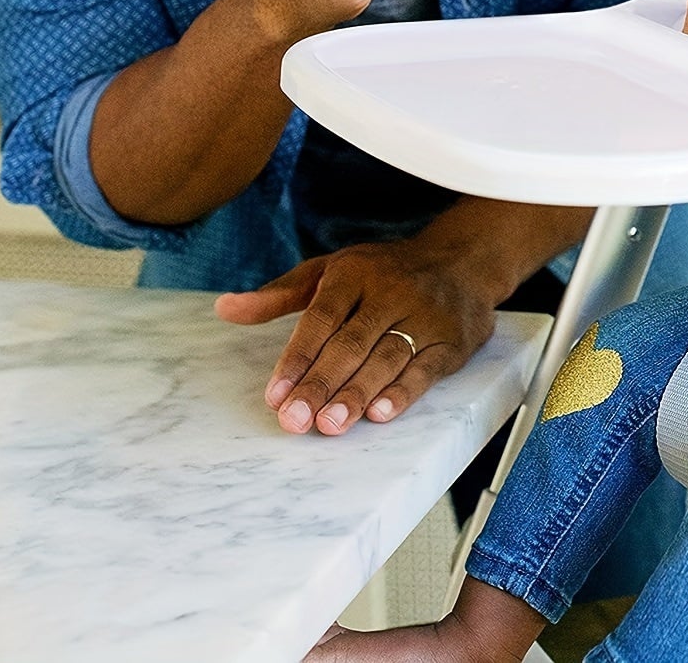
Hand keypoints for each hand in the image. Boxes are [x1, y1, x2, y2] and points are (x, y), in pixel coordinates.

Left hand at [214, 238, 497, 435]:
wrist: (462, 260)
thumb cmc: (383, 272)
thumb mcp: (330, 272)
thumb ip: (279, 295)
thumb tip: (225, 308)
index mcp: (355, 272)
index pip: (321, 316)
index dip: (297, 357)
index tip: (275, 395)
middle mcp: (391, 290)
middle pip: (351, 342)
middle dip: (321, 384)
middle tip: (294, 421)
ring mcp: (425, 314)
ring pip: (386, 358)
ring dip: (357, 393)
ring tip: (328, 425)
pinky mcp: (452, 339)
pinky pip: (425, 368)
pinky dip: (402, 392)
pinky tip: (378, 414)